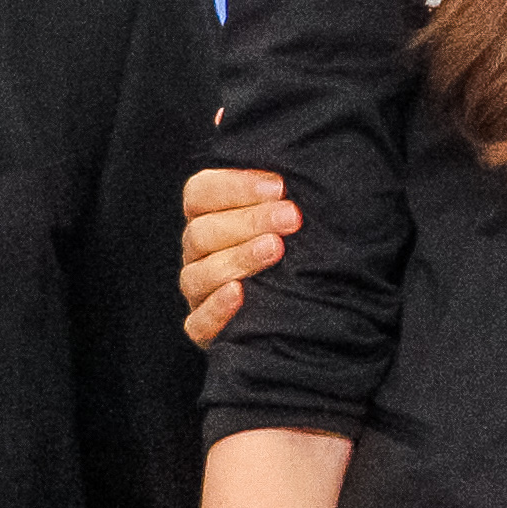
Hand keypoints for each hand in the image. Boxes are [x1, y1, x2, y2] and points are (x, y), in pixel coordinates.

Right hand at [181, 169, 299, 349]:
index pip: (200, 193)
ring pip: (199, 274)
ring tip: (275, 249)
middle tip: (292, 217)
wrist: (308, 314)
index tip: (279, 187)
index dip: (234, 187)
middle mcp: (198, 253)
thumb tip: (292, 178)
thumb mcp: (289, 221)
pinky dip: (216, 309)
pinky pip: (198, 322)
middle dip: (249, 221)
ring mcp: (198, 292)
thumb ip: (282, 199)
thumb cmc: (298, 252)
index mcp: (209, 217)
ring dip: (238, 258)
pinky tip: (239, 294)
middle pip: (202, 232)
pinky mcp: (203, 329)